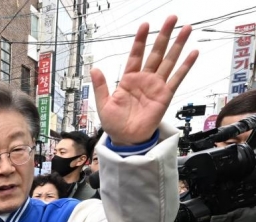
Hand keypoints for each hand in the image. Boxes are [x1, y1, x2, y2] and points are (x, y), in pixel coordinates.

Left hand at [91, 16, 198, 145]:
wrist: (126, 139)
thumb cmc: (114, 123)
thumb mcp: (103, 104)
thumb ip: (101, 86)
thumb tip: (93, 69)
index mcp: (128, 79)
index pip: (136, 55)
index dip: (140, 40)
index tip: (145, 25)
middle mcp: (144, 80)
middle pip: (156, 52)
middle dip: (164, 35)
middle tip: (172, 18)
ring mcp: (156, 86)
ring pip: (169, 61)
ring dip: (178, 45)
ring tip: (186, 28)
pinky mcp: (165, 96)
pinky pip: (177, 78)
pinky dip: (186, 66)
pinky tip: (193, 53)